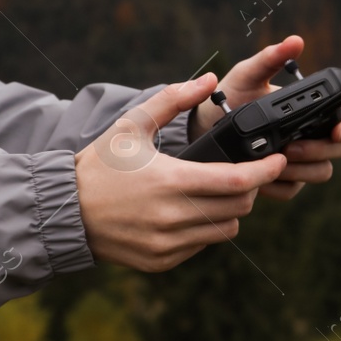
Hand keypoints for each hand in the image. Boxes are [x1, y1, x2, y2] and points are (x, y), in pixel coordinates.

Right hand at [76, 75, 288, 270]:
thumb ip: (172, 99)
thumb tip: (208, 79)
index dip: (266, 171)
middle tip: (244, 173)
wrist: (60, 212)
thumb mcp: (131, 125)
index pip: (237, 181)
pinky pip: (202, 245)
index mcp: (170, 180)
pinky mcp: (160, 261)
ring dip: (231, 210)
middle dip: (250, 188)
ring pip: (226, 229)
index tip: (279, 160)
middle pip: (240, 206)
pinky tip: (191, 211)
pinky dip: (206, 229)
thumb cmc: (99, 166)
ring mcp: (166, 243)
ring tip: (216, 192)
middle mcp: (171, 216)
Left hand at [191, 36, 340, 200]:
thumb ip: (270, 59)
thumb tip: (295, 42)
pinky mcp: (288, 181)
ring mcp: (305, 159)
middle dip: (318, 150)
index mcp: (318, 107)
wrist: (205, 127)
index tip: (338, 131)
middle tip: (289, 147)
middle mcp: (318, 134)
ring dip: (301, 168)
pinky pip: (294, 189)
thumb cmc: (233, 95)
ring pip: (322, 172)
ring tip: (273, 160)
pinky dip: (278, 183)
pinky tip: (260, 175)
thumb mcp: (248, 75)